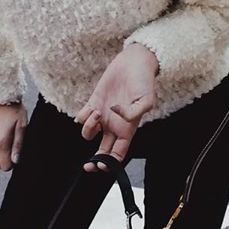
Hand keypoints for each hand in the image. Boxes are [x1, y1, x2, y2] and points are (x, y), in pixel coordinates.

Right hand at [0, 103, 26, 171]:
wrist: (1, 97)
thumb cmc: (15, 111)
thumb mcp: (22, 127)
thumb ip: (18, 146)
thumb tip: (15, 161)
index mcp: (0, 142)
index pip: (5, 166)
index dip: (13, 163)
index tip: (18, 152)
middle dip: (8, 159)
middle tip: (15, 144)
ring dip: (2, 152)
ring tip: (9, 137)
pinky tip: (3, 135)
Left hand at [75, 43, 158, 170]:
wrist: (134, 63)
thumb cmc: (143, 81)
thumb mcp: (146, 99)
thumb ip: (134, 113)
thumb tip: (117, 116)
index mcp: (127, 129)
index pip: (118, 154)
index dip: (110, 163)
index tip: (102, 165)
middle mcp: (114, 125)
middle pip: (102, 151)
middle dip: (94, 161)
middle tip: (89, 165)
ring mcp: (103, 115)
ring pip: (89, 134)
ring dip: (89, 128)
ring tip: (97, 114)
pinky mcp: (93, 103)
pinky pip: (82, 117)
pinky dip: (83, 116)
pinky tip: (93, 108)